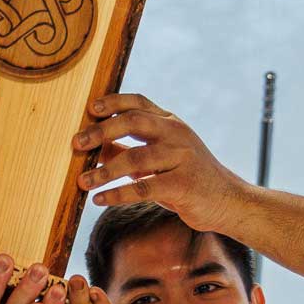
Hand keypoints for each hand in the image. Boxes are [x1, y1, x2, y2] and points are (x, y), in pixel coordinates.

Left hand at [72, 94, 249, 231]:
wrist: (227, 201)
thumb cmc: (186, 178)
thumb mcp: (158, 159)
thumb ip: (128, 149)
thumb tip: (93, 147)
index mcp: (170, 122)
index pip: (138, 103)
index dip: (113, 102)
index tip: (91, 108)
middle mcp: (177, 134)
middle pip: (133, 122)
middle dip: (101, 131)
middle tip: (76, 143)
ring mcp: (182, 157)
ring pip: (135, 158)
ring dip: (104, 171)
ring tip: (82, 181)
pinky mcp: (183, 184)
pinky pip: (143, 188)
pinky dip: (118, 194)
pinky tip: (100, 199)